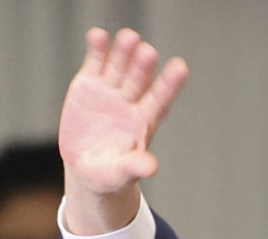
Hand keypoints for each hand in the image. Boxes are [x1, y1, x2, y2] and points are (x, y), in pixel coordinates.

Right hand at [59, 27, 188, 232]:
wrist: (86, 165)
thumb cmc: (111, 173)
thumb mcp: (120, 173)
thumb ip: (134, 167)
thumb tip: (151, 168)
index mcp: (144, 121)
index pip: (160, 100)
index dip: (169, 85)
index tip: (180, 68)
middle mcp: (131, 101)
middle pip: (139, 80)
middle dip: (143, 67)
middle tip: (147, 52)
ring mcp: (111, 90)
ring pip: (120, 67)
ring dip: (123, 52)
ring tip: (128, 37)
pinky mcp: (89, 84)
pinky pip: (95, 63)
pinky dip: (97, 49)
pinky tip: (98, 35)